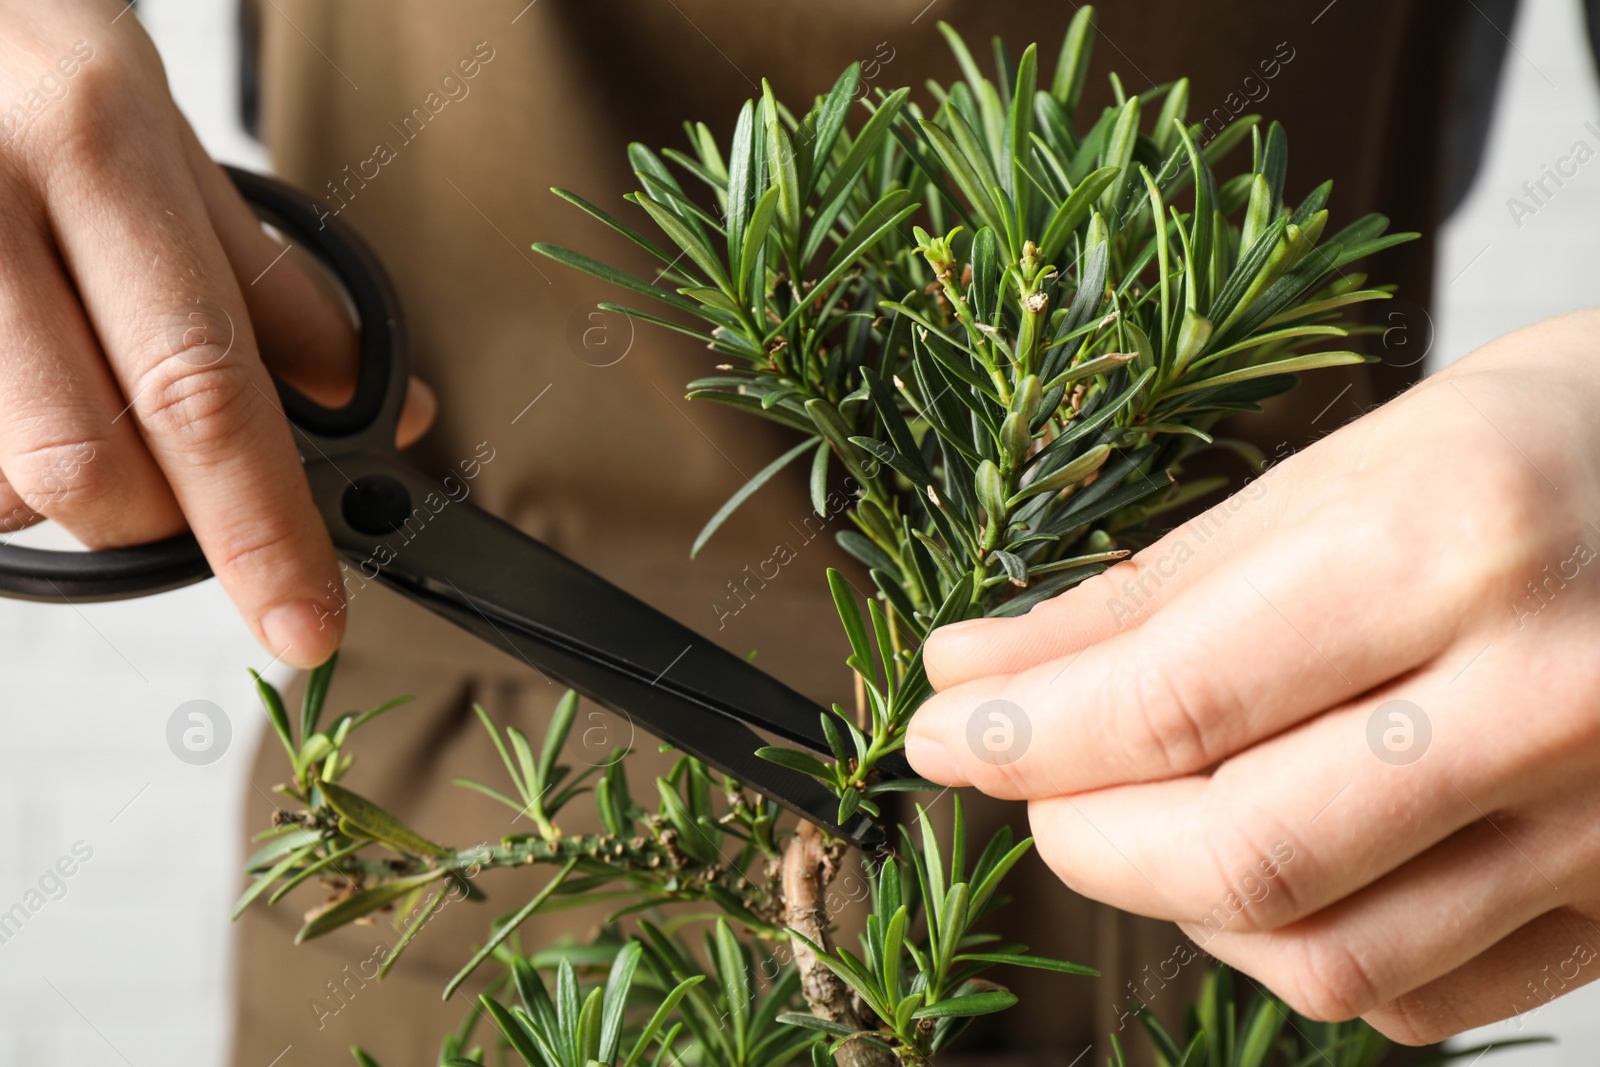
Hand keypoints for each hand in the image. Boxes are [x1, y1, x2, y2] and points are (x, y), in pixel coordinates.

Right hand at [0, 2, 432, 666]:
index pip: (205, 384)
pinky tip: (20, 386)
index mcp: (98, 143)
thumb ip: (276, 291)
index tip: (308, 623)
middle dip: (158, 519)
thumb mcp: (170, 149)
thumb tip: (391, 415)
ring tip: (69, 386)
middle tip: (182, 489)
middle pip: (91, 466)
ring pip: (0, 483)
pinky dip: (0, 462)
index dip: (264, 528)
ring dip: (60, 484)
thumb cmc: (37, 74)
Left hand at [906, 309, 1599, 1042]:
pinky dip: (1302, 946)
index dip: (1020, 732)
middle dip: (1078, 832)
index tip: (936, 729)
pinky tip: (1273, 864)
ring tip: (1140, 816)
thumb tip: (981, 664)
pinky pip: (1423, 994)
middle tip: (1019, 776)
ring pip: (1326, 956)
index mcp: (1456, 541)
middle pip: (1239, 853)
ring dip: (1180, 902)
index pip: (1173, 695)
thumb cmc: (1568, 439)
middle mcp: (1546, 696)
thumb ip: (1165, 584)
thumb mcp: (1362, 461)